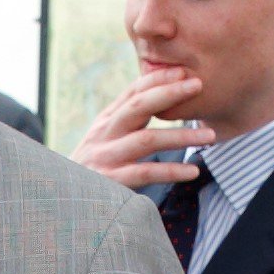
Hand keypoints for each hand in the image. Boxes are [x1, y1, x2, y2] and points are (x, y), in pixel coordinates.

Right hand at [71, 69, 214, 190]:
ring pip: (147, 140)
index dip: (158, 80)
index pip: (132, 92)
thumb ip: (127, 122)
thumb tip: (156, 98)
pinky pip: (146, 173)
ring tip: (210, 136)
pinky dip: (171, 172)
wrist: (63, 201)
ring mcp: (107, 157)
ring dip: (181, 135)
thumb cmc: (91, 169)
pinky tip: (193, 171)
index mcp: (106, 121)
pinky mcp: (112, 182)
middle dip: (170, 93)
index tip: (184, 72)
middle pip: (139, 106)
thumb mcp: (105, 140)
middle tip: (198, 85)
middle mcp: (104, 134)